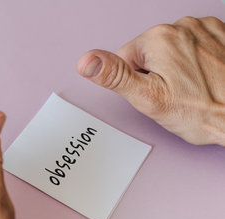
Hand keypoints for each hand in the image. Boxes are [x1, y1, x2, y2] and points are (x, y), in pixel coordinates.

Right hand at [77, 16, 224, 145]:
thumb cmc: (201, 112)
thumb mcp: (147, 99)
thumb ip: (114, 76)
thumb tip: (86, 62)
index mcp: (159, 39)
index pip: (125, 58)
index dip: (136, 81)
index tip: (156, 91)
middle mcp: (183, 26)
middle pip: (149, 52)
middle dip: (156, 73)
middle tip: (174, 93)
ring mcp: (205, 28)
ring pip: (172, 49)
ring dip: (177, 66)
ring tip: (191, 86)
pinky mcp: (221, 34)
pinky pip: (194, 46)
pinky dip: (196, 60)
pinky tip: (204, 76)